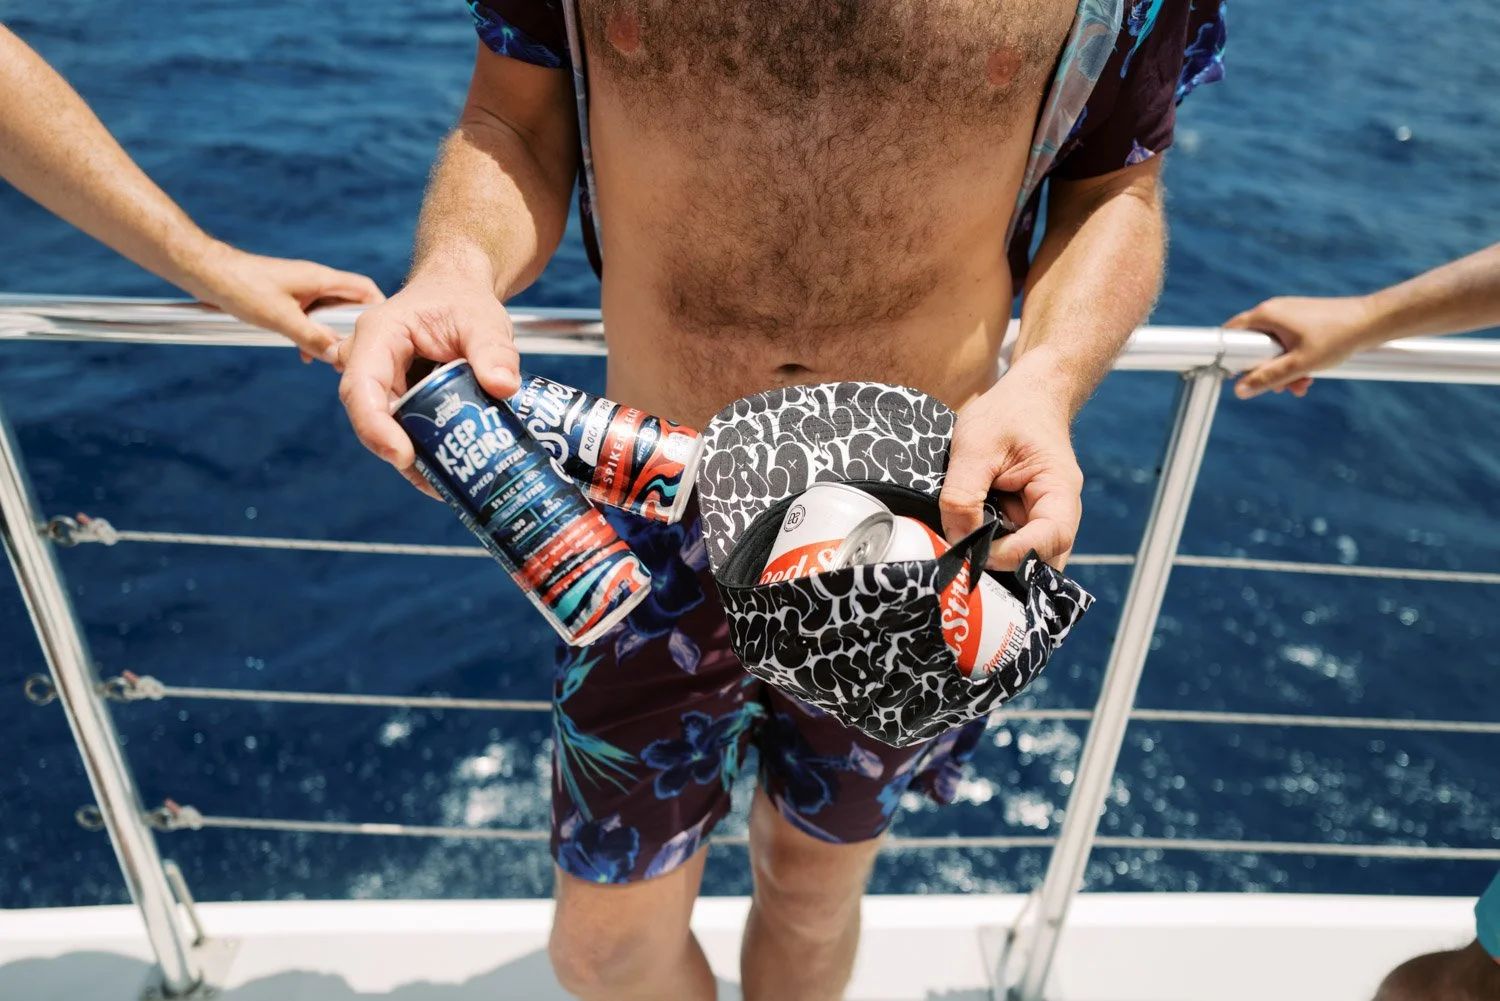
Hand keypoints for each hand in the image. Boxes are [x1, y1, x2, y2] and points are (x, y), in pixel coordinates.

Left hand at [189, 242, 384, 363]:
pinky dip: (311, 334)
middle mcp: (315, 281)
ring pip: (328, 314)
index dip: (379, 310)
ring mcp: (301, 288)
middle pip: (350, 305)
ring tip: (326, 358)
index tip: (381, 336)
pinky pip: (310, 316)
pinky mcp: (286, 296)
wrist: (206, 273)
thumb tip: (336, 355)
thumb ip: (312, 337)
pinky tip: (303, 351)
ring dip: (329, 335)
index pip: (365, 290)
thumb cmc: (241, 286)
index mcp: (321, 279)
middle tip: (351, 354)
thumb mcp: (280, 318)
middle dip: (352, 331)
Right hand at [337, 271, 519, 496]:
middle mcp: (370, 360)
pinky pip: (403, 428)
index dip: (374, 425)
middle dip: (397, 450)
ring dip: (412, 457)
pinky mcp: (397, 397)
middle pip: (369, 414)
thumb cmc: (464, 301)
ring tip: (446, 485)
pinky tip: (448, 474)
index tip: (401, 455)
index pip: (362, 385)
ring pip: (385, 427)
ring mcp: (381, 381)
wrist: (458, 294)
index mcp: (380, 334)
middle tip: (434, 482)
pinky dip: (423, 450)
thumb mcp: (484, 319)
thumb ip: (494, 350)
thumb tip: (503, 387)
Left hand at [939, 366, 1083, 570]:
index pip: (1049, 539)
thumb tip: (957, 539)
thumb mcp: (975, 447)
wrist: (1027, 397)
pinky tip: (970, 537)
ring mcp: (1045, 519)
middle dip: (1005, 566)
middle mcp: (1060, 511)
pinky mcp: (1028, 520)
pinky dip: (992, 548)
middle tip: (966, 560)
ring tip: (965, 547)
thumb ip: (962, 495)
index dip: (1013, 554)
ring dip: (997, 560)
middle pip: (1043, 560)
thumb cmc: (1008, 413)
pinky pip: (1014, 546)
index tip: (976, 552)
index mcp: (1058, 490)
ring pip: (1028, 559)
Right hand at [1225, 295, 1377, 398]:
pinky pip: (1287, 343)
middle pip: (1253, 345)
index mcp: (1267, 314)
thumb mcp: (1299, 364)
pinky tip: (1309, 374)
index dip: (1230, 357)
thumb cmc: (1337, 338)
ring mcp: (1288, 313)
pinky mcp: (1301, 319)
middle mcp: (1274, 310)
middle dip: (1265, 370)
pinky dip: (1293, 359)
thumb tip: (1240, 391)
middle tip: (1280, 389)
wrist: (1373, 321)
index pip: (1231, 334)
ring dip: (1282, 369)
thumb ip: (1267, 378)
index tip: (1238, 377)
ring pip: (1272, 347)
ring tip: (1301, 385)